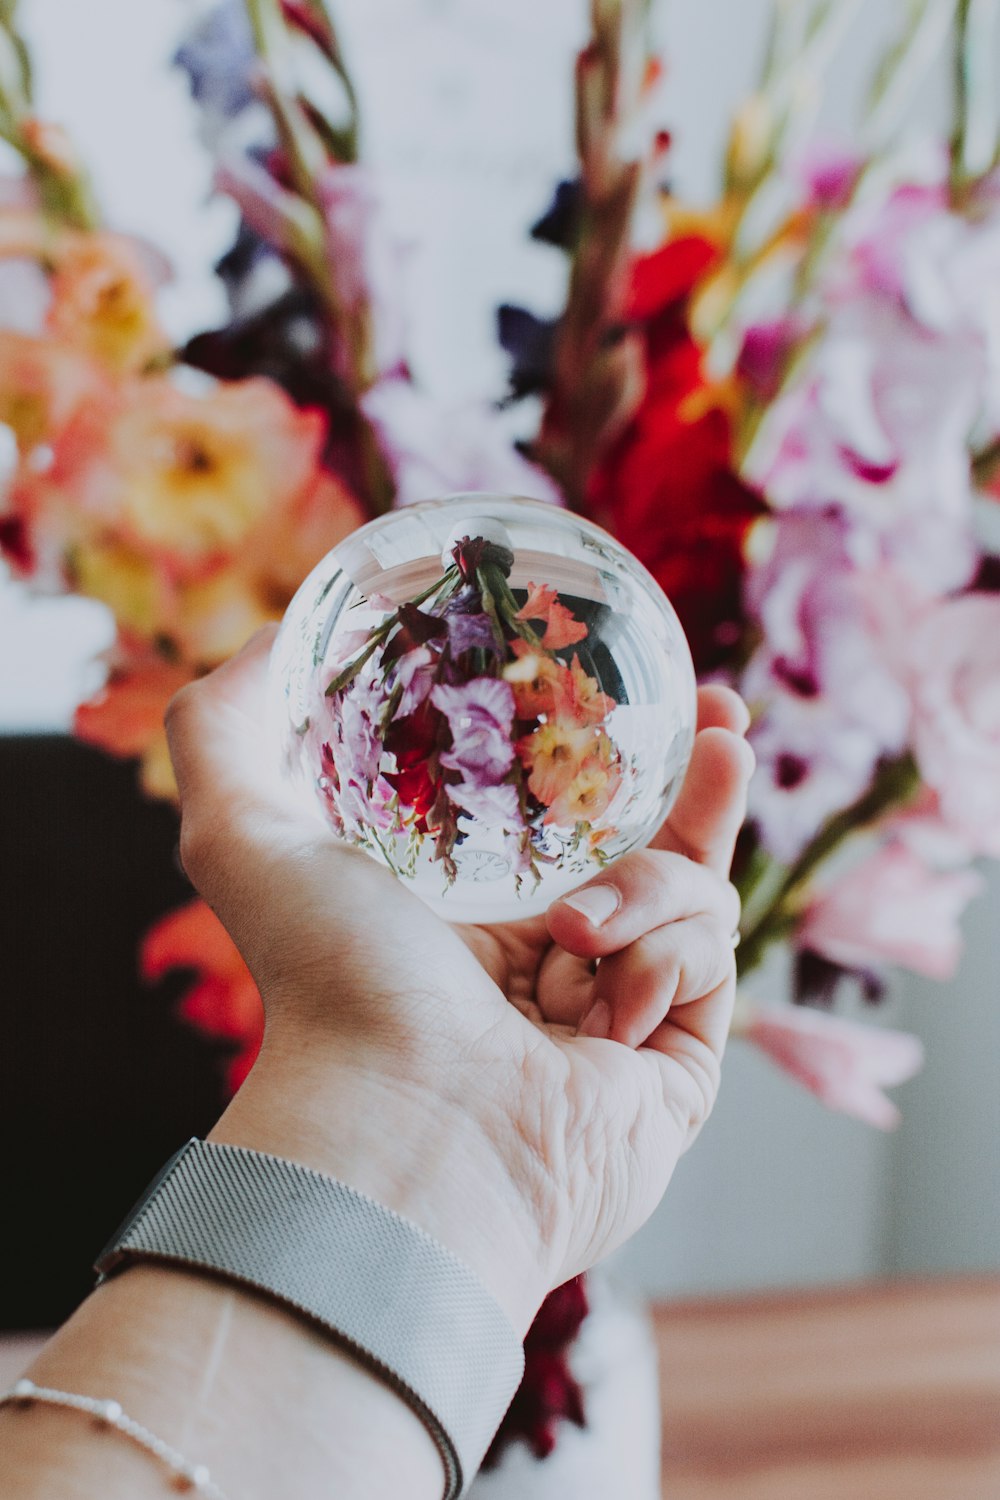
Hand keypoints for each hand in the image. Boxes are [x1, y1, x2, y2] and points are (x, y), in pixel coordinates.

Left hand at [166, 628, 752, 1335]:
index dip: (609, 757)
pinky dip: (661, 961)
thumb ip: (224, 728)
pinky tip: (606, 1006)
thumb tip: (266, 639)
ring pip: (692, 897)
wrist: (407, 1133)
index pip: (567, 823)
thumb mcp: (247, 834)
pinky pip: (708, 962)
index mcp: (476, 923)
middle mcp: (554, 971)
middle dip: (699, 783)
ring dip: (645, 892)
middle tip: (718, 716)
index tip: (643, 687)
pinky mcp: (679, 1069)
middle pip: (658, 852)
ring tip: (575, 934)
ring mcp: (622, 1021)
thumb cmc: (328, 990)